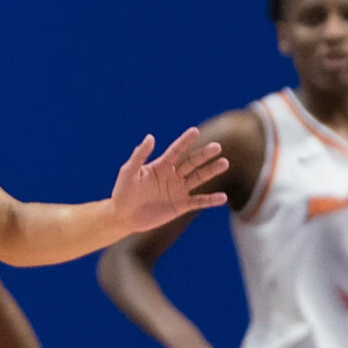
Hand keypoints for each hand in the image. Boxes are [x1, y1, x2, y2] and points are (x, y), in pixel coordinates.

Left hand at [107, 128, 228, 233]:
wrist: (123, 216)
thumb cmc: (123, 192)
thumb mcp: (128, 171)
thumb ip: (140, 155)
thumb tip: (151, 136)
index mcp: (160, 165)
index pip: (176, 150)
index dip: (185, 141)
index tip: (194, 131)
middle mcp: (172, 175)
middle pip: (191, 162)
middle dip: (204, 155)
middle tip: (217, 146)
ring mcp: (178, 190)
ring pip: (198, 178)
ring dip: (211, 171)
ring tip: (224, 163)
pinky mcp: (180, 206)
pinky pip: (198, 201)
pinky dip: (210, 200)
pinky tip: (222, 197)